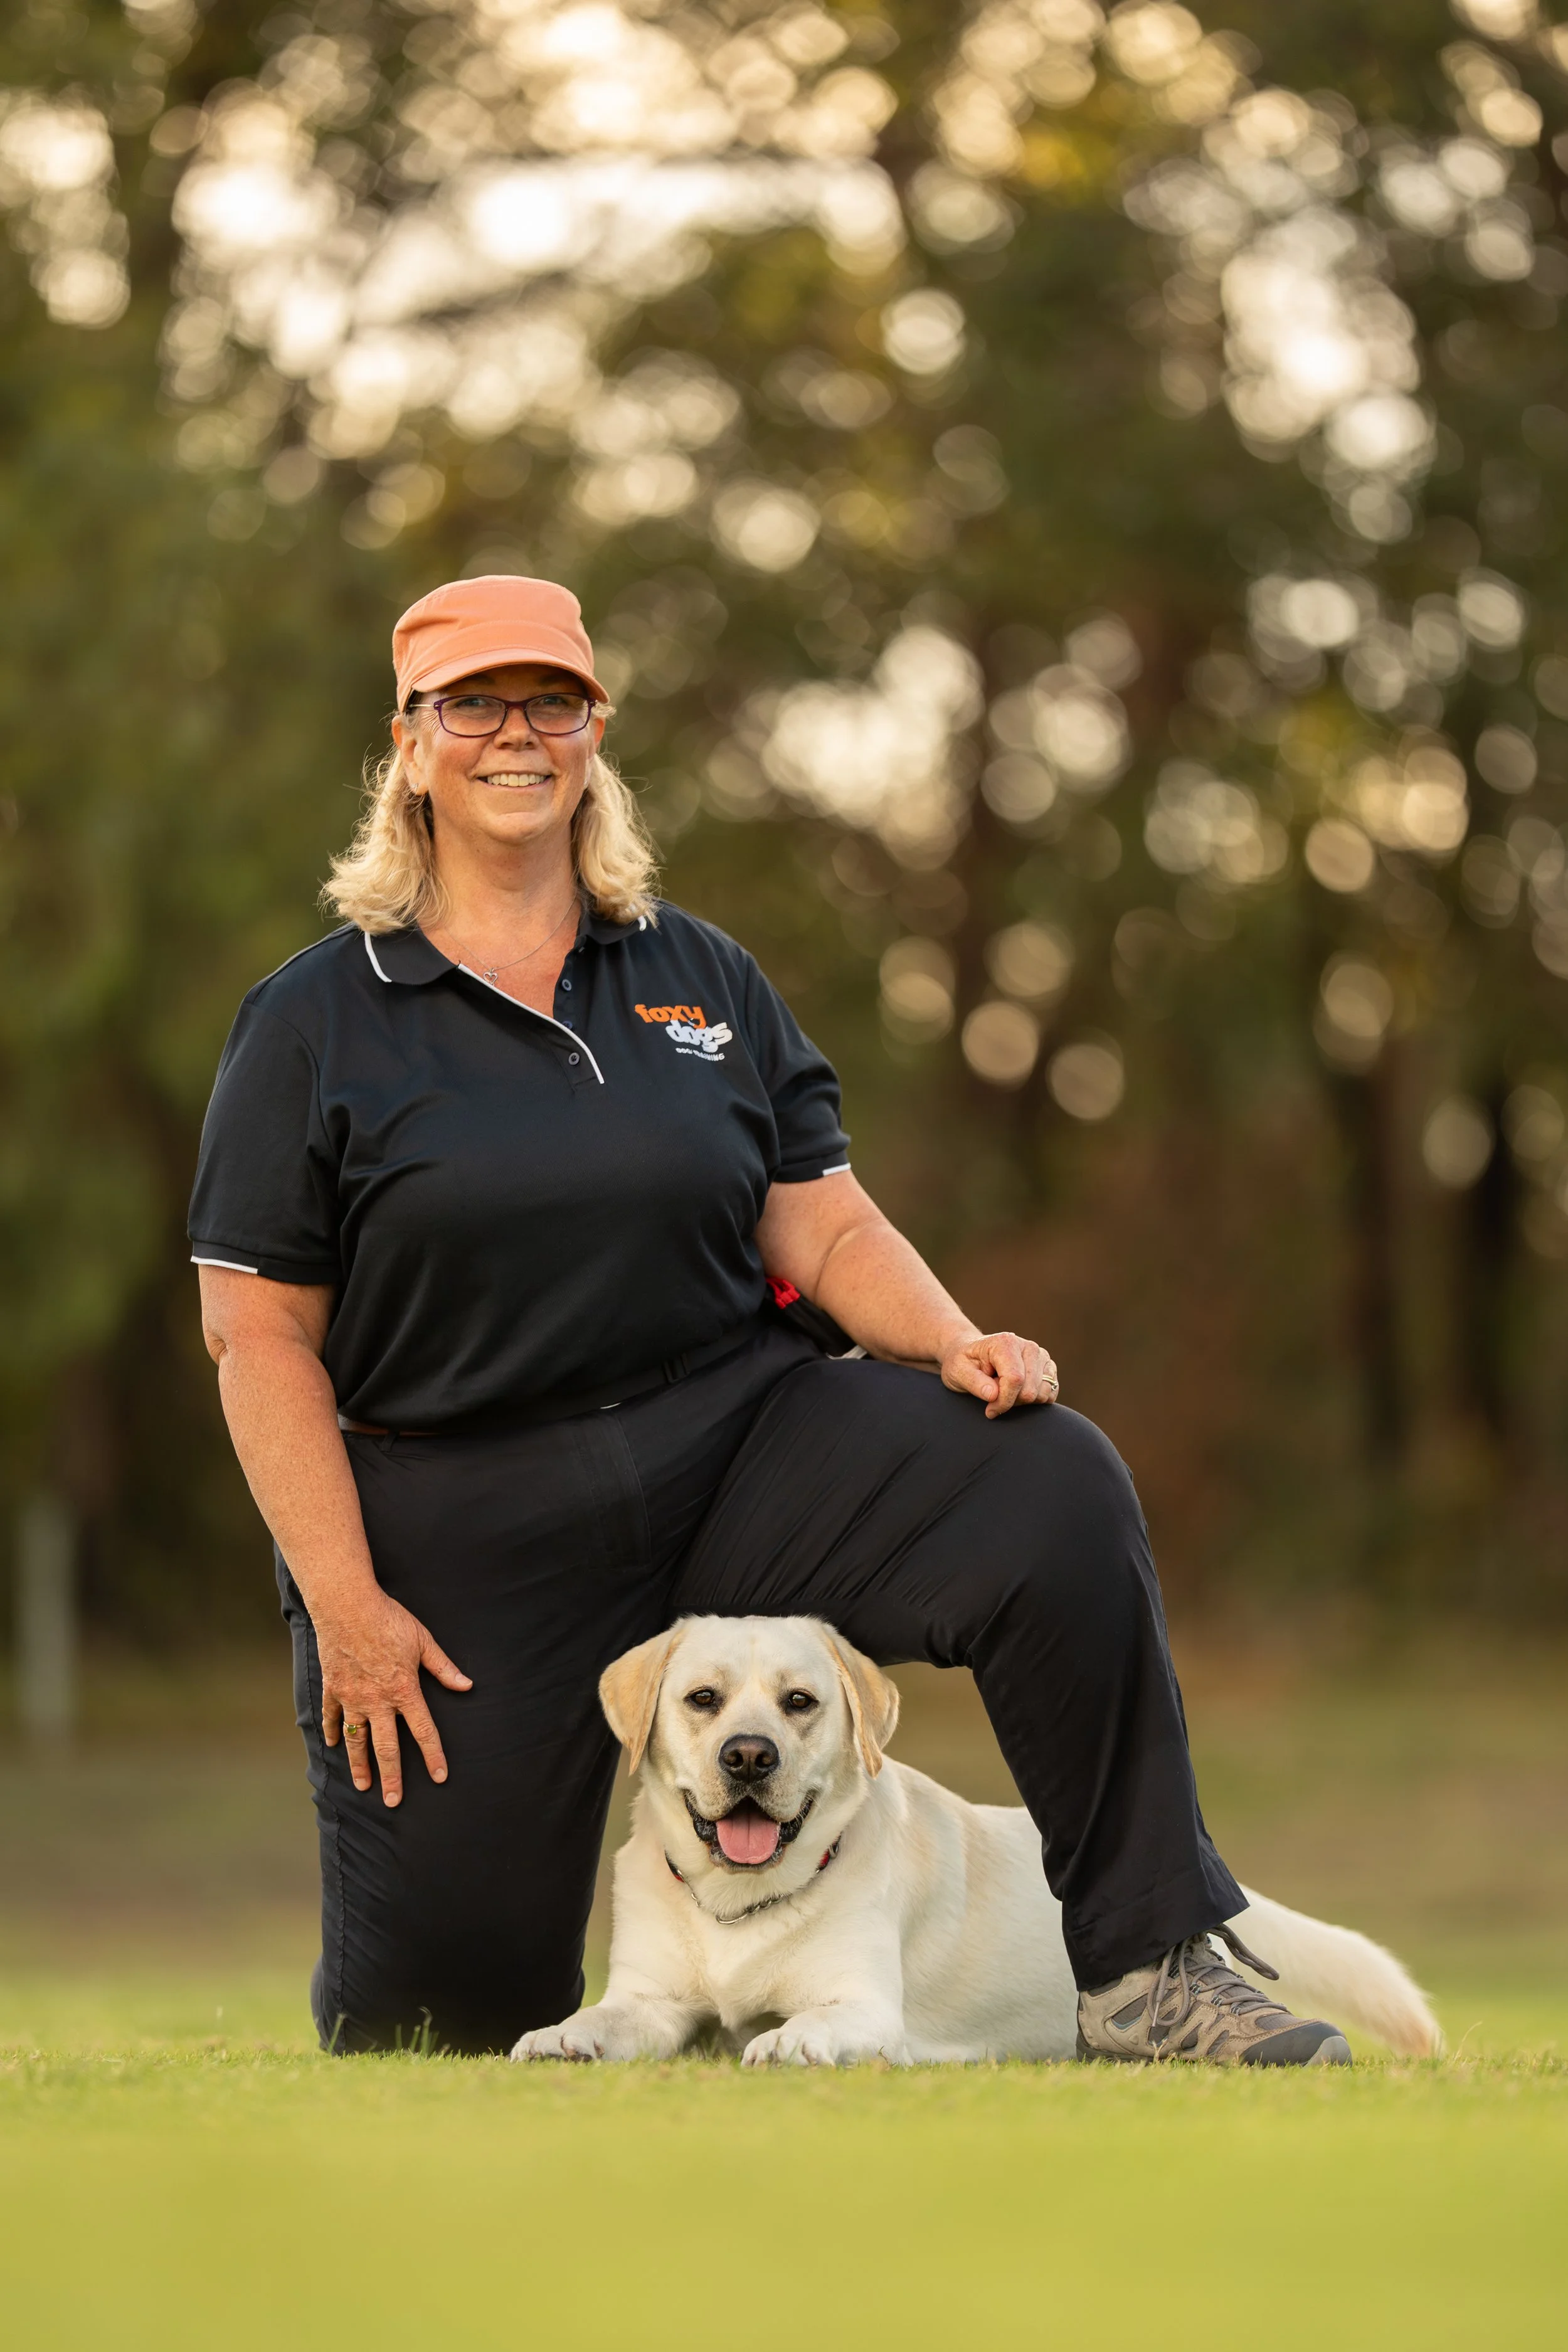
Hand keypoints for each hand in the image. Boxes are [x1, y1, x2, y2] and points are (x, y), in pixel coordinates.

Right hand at [317, 1586, 472, 1807]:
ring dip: (360, 1765)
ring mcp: (352, 1698)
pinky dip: (333, 1732)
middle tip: (393, 1801)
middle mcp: (378, 1701)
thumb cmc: (389, 1619)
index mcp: (404, 1691)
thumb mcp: (424, 1641)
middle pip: (386, 1747)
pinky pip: (333, 1717)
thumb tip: (467, 1685)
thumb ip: (444, 1667)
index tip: (439, 1777)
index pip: (423, 1731)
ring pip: (357, 1740)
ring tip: (364, 1786)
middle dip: (392, 1777)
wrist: (348, 1607)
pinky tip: (334, 1745)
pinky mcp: (333, 1688)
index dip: (433, 1756)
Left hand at [939, 1330, 1059, 1417]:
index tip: (989, 1409)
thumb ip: (975, 1383)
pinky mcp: (1047, 1367)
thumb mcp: (958, 1372)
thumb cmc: (963, 1363)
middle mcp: (1028, 1347)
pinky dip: (1035, 1400)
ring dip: (1022, 1402)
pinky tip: (1017, 1393)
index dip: (1003, 1401)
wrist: (971, 1355)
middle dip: (1011, 1402)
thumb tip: (993, 1394)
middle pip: (1030, 1390)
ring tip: (1004, 1392)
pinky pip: (1050, 1392)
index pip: (1015, 1379)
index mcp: (1006, 1343)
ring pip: (1042, 1393)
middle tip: (994, 1398)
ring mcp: (1041, 1356)